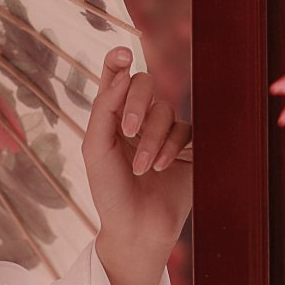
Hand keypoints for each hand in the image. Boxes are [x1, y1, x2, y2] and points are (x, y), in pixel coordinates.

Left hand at [83, 45, 192, 259]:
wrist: (136, 228)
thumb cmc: (110, 192)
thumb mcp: (96, 148)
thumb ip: (105, 108)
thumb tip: (124, 72)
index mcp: (112, 116)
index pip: (116, 77)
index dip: (118, 60)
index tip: (122, 55)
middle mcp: (138, 118)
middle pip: (144, 84)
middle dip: (136, 103)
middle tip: (128, 130)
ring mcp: (165, 131)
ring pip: (165, 109)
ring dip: (151, 138)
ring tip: (143, 169)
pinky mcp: (188, 147)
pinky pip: (184, 130)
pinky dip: (170, 147)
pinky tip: (162, 168)